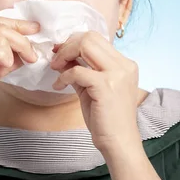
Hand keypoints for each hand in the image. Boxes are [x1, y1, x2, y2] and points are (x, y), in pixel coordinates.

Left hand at [49, 31, 141, 154]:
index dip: (73, 42)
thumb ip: (80, 70)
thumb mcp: (92, 88)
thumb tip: (62, 57)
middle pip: (90, 37)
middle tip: (55, 60)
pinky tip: (59, 86)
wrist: (118, 142)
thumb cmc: (105, 118)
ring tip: (55, 69)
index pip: (96, 38)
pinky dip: (64, 76)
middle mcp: (124, 65)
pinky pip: (77, 71)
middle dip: (67, 45)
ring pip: (85, 46)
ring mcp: (117, 74)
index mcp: (124, 64)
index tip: (59, 52)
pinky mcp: (106, 86)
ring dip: (64, 55)